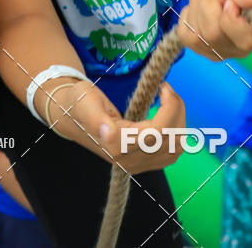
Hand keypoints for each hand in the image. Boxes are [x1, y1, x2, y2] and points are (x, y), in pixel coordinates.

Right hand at [47, 78, 185, 174]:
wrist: (73, 117)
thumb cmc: (79, 104)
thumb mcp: (85, 103)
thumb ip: (96, 119)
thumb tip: (109, 134)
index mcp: (117, 146)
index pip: (159, 132)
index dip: (169, 108)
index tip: (163, 86)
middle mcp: (130, 161)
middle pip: (171, 140)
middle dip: (176, 110)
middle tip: (166, 89)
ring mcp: (137, 165)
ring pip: (176, 148)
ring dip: (179, 121)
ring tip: (168, 100)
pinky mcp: (143, 164)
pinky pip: (171, 154)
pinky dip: (176, 133)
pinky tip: (166, 116)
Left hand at [177, 0, 251, 59]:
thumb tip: (251, 0)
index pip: (246, 40)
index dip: (231, 16)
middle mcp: (242, 49)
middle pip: (213, 34)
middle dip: (210, 5)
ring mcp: (220, 52)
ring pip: (198, 36)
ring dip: (198, 9)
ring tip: (210, 0)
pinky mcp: (199, 50)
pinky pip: (185, 35)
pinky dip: (188, 16)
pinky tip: (200, 11)